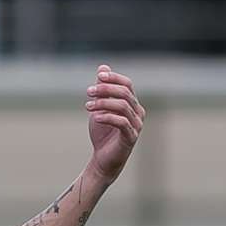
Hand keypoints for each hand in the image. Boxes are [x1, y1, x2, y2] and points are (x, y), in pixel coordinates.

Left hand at [85, 64, 145, 181]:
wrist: (103, 158)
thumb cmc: (103, 133)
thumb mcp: (99, 108)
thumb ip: (102, 89)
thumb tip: (103, 67)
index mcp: (132, 104)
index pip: (127, 84)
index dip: (114, 78)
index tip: (98, 76)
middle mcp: (138, 112)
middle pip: (125, 93)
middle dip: (105, 90)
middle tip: (88, 92)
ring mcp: (136, 125)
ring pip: (123, 106)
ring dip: (103, 103)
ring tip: (88, 106)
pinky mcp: (131, 137)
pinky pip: (122, 122)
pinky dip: (107, 117)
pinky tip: (95, 117)